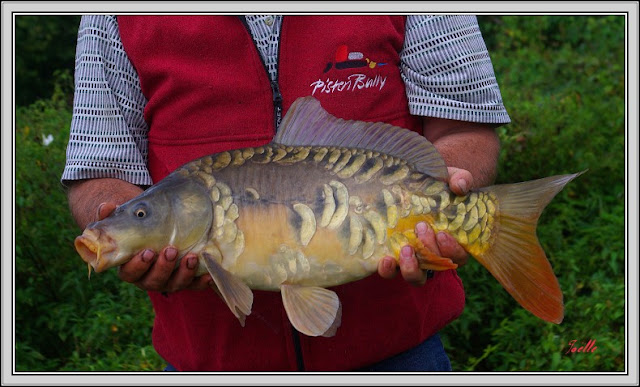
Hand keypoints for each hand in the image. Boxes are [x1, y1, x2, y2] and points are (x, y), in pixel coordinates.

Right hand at [96, 202, 211, 292]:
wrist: (154, 228)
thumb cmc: (136, 226)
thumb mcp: (123, 220)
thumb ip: (110, 215)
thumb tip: (107, 206)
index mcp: (130, 268)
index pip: (130, 273)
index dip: (138, 266)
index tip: (147, 252)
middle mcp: (148, 278)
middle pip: (154, 281)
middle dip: (163, 268)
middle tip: (170, 250)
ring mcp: (168, 280)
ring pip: (174, 284)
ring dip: (183, 273)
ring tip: (191, 256)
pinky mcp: (185, 280)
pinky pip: (194, 285)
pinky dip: (201, 281)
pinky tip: (209, 273)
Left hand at [377, 166, 471, 285]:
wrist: (405, 186)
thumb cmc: (432, 186)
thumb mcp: (446, 178)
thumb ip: (459, 178)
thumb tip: (461, 186)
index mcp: (452, 241)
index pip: (459, 255)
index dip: (453, 249)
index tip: (443, 233)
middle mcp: (433, 255)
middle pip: (438, 266)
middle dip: (430, 249)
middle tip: (421, 227)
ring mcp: (413, 260)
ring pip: (417, 277)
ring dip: (412, 268)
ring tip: (405, 249)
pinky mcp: (393, 260)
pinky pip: (391, 273)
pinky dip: (388, 270)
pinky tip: (385, 259)